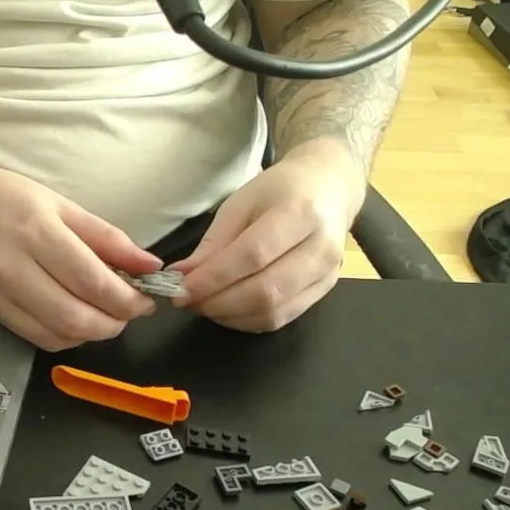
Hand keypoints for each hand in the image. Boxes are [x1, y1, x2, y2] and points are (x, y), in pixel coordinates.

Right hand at [0, 160, 161, 351]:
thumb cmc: (3, 197)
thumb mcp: (60, 205)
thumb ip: (107, 238)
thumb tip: (150, 266)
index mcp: (38, 231)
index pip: (93, 281)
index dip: (128, 299)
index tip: (146, 299)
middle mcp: (14, 266)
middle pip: (77, 316)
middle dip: (115, 322)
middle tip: (129, 311)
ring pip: (58, 334)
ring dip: (92, 334)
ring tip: (104, 315)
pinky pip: (36, 337)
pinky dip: (65, 337)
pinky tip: (75, 321)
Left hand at [169, 143, 366, 331]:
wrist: (329, 189)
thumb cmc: (280, 191)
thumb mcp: (240, 203)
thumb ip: (213, 243)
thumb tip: (182, 277)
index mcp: (300, 214)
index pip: (252, 256)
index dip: (213, 278)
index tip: (180, 289)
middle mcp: (320, 249)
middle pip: (265, 291)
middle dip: (217, 303)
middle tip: (186, 300)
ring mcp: (327, 275)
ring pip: (273, 312)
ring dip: (229, 316)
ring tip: (202, 304)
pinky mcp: (323, 292)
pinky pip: (281, 319)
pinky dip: (246, 321)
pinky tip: (226, 310)